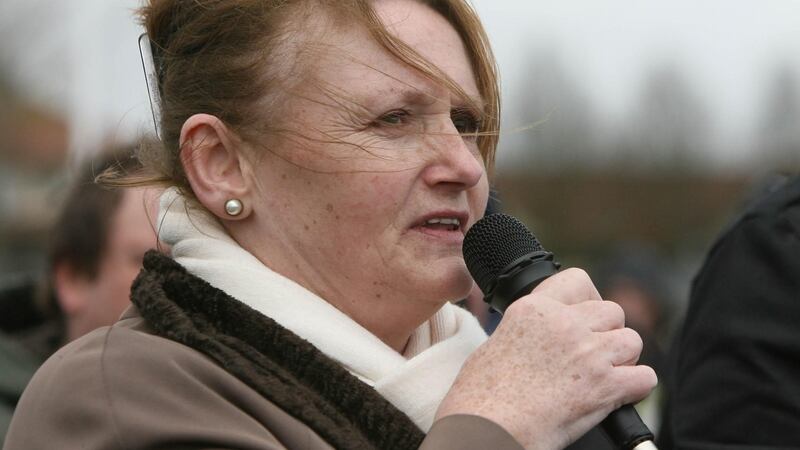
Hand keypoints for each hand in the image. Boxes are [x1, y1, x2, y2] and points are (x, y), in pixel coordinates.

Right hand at [435, 268, 656, 449]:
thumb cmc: (481, 398)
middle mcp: (563, 324)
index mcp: (533, 310)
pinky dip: (636, 389)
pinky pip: (645, 377)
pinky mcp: (604, 386)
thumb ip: (529, 332)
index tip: (584, 320)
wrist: (486, 429)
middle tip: (592, 358)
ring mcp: (587, 353)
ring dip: (623, 360)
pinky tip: (617, 397)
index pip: (578, 281)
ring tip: (603, 377)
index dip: (588, 301)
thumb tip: (544, 341)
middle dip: (607, 334)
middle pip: (612, 312)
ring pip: (632, 341)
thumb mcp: (497, 344)